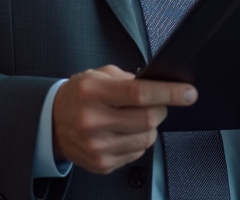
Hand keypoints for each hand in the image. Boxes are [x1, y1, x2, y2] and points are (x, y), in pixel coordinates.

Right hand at [52, 64, 197, 173]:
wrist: (51, 124)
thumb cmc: (77, 96)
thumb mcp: (97, 75)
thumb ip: (127, 78)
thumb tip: (158, 85)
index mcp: (93, 92)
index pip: (139, 94)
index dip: (169, 93)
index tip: (188, 93)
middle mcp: (93, 120)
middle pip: (148, 119)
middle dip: (161, 109)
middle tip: (157, 103)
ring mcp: (97, 146)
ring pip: (147, 139)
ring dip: (150, 127)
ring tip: (136, 118)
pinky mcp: (102, 163)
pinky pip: (137, 153)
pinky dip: (138, 141)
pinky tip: (124, 132)